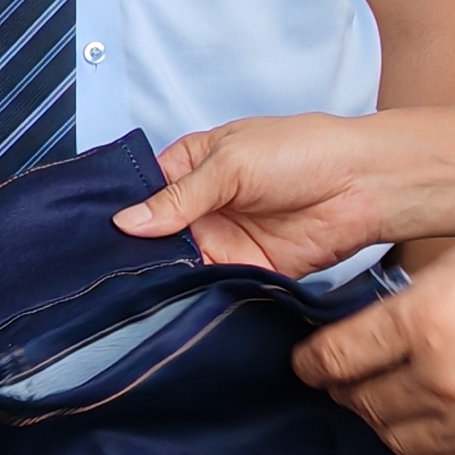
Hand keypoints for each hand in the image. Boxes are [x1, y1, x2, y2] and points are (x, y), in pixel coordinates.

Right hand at [116, 116, 399, 276]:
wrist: (363, 184)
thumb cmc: (302, 151)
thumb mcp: (230, 164)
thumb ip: (178, 197)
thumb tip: (126, 222)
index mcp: (190, 166)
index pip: (142, 193)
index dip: (120, 214)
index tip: (91, 239)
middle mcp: (202, 205)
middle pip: (155, 236)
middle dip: (137, 253)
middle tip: (107, 274)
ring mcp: (223, 239)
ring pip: (179, 265)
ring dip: (164, 277)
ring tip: (134, 293)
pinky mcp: (247, 269)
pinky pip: (212, 287)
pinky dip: (196, 295)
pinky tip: (175, 303)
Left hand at [291, 216, 454, 454]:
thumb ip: (422, 289)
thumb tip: (385, 317)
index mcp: (426, 318)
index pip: (335, 359)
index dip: (313, 363)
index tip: (310, 365)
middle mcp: (441, 380)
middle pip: (362, 404)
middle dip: (353, 389)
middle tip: (361, 377)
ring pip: (398, 442)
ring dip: (393, 422)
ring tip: (409, 399)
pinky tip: (450, 428)